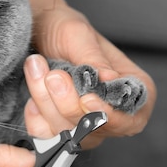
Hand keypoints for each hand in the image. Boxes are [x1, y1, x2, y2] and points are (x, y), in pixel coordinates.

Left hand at [21, 0, 155, 146]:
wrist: (38, 30)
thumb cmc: (64, 30)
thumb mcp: (79, 36)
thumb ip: (94, 60)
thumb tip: (111, 80)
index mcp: (132, 89)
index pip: (132, 118)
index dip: (110, 117)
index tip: (86, 100)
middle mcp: (112, 112)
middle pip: (95, 130)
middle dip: (68, 104)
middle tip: (53, 75)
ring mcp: (85, 125)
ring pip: (67, 133)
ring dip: (46, 101)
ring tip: (37, 67)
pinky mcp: (59, 129)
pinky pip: (45, 135)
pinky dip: (35, 114)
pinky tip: (34, 89)